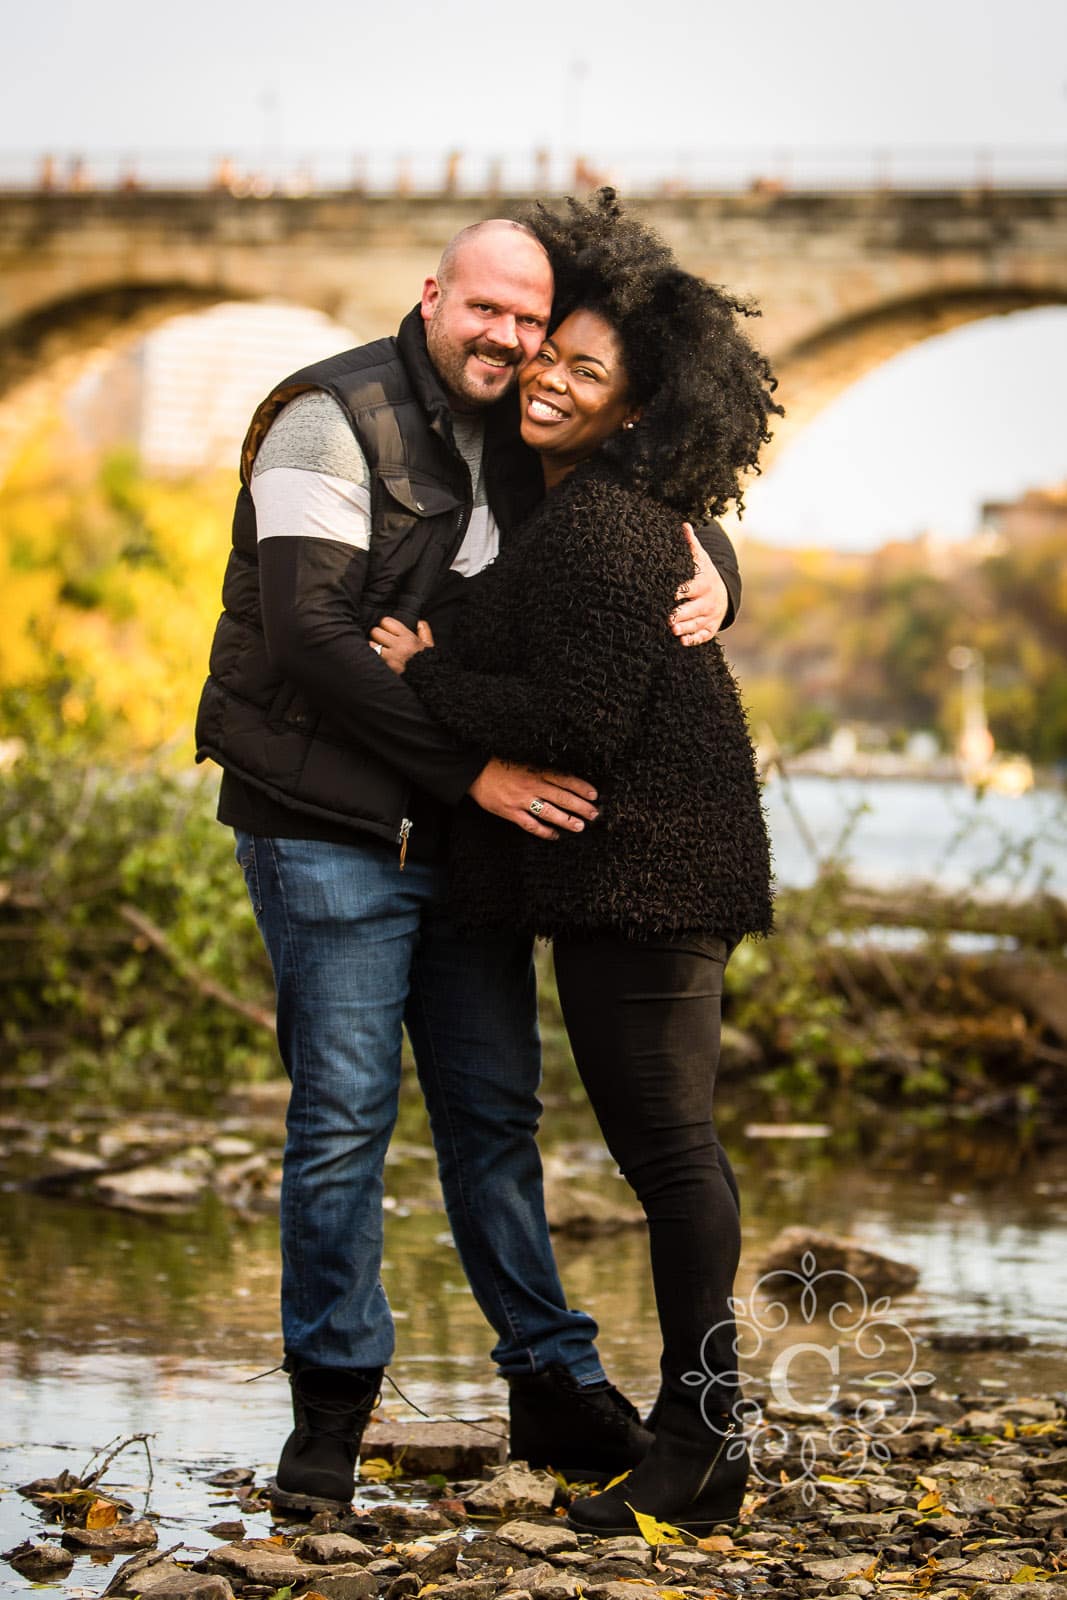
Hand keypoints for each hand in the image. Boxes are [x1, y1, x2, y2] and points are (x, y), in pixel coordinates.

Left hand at [369, 616, 434, 673]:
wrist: (427, 681)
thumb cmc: (427, 662)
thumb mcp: (429, 645)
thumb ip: (424, 631)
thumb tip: (418, 622)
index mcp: (409, 638)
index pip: (387, 621)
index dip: (384, 624)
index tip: (387, 630)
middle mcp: (399, 646)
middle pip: (376, 631)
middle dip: (377, 634)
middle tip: (380, 639)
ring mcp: (391, 658)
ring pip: (371, 644)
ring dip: (373, 646)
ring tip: (378, 649)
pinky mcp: (386, 668)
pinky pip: (372, 657)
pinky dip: (372, 657)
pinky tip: (376, 658)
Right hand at [469, 758, 598, 840]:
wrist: (474, 772)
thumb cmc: (500, 766)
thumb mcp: (523, 763)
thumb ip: (541, 772)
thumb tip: (563, 781)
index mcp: (536, 771)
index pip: (564, 778)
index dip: (581, 787)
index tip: (594, 794)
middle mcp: (532, 785)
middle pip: (562, 796)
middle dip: (580, 806)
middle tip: (594, 814)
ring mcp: (521, 800)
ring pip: (549, 812)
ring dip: (567, 820)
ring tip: (580, 826)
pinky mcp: (511, 812)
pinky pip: (531, 825)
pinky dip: (544, 831)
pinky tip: (555, 836)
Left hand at [670, 525, 728, 645]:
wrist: (724, 592)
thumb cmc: (705, 574)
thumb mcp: (701, 559)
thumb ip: (691, 545)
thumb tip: (684, 525)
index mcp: (704, 583)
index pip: (692, 587)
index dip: (682, 591)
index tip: (671, 593)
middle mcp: (708, 601)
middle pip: (695, 609)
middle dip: (682, 614)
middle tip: (669, 619)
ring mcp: (710, 616)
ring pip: (697, 623)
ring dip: (685, 628)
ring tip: (673, 630)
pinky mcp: (710, 628)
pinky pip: (703, 636)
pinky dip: (694, 639)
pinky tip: (682, 641)